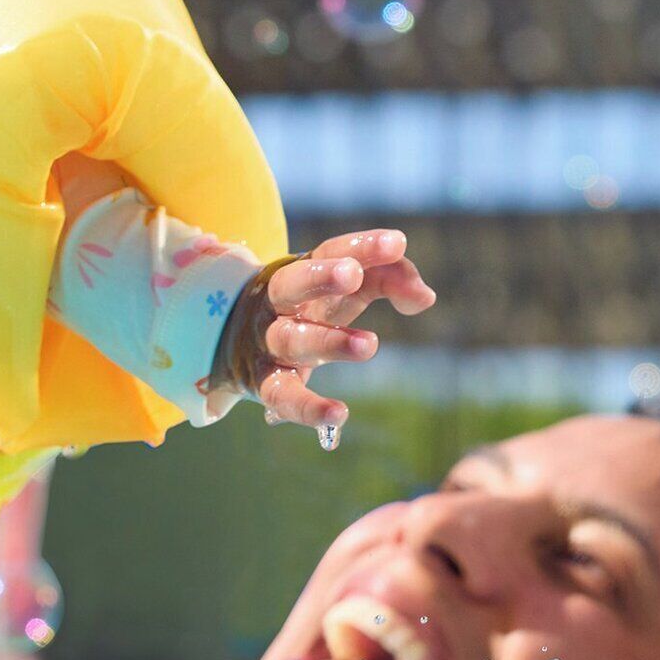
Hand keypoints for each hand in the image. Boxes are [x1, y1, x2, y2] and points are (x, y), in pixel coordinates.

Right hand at [222, 228, 434, 436]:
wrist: (234, 341)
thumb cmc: (312, 306)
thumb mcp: (350, 287)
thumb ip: (392, 280)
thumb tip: (425, 297)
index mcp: (300, 270)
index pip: (329, 250)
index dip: (362, 246)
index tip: (396, 244)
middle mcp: (277, 303)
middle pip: (291, 284)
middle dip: (321, 277)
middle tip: (353, 274)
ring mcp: (267, 344)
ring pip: (290, 340)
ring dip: (328, 341)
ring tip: (369, 345)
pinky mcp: (265, 385)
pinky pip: (284, 397)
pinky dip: (309, 409)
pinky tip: (340, 415)